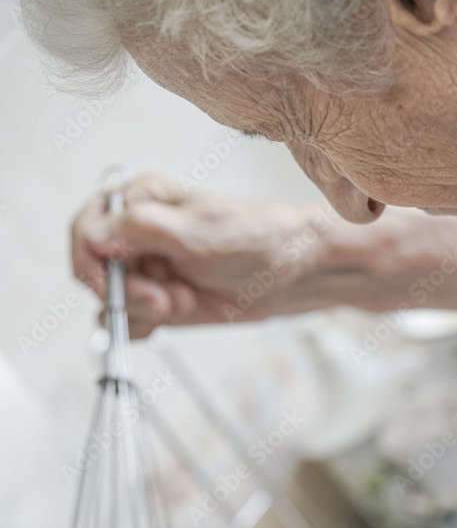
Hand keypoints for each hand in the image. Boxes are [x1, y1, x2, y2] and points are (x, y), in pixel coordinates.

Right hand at [71, 174, 331, 336]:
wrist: (296, 272)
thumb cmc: (258, 238)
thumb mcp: (197, 231)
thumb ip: (140, 230)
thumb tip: (93, 234)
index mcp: (142, 200)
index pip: (87, 227)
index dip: (89, 259)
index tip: (109, 284)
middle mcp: (140, 235)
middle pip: (97, 270)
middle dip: (128, 292)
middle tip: (165, 301)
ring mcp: (150, 270)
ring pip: (114, 301)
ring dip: (144, 310)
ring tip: (184, 301)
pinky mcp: (162, 300)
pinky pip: (131, 321)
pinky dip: (146, 326)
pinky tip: (177, 314)